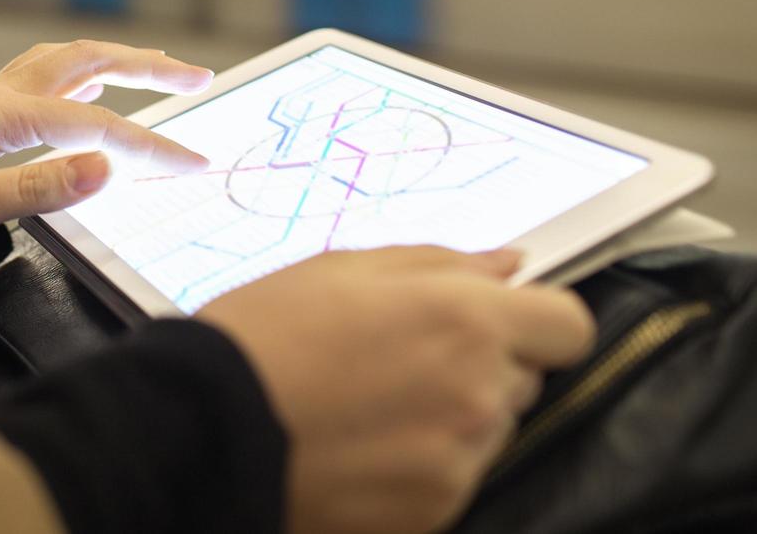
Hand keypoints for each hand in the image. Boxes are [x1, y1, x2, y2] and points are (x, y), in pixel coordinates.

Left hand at [0, 40, 213, 258]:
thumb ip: (35, 190)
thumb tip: (104, 168)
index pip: (93, 126)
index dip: (148, 144)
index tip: (192, 161)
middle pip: (87, 61)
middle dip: (148, 67)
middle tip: (199, 77)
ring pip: (68, 59)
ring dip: (120, 58)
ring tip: (164, 68)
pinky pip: (48, 74)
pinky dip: (86, 70)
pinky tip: (100, 81)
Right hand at [198, 246, 594, 533]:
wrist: (204, 428)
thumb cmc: (264, 334)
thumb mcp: (342, 268)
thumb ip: (439, 263)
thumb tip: (508, 264)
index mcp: (465, 319)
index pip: (568, 325)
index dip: (536, 318)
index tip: (497, 319)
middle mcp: (480, 393)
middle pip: (524, 377)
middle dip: (481, 363)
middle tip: (400, 357)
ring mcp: (461, 460)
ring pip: (491, 428)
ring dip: (452, 414)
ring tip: (370, 403)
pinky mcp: (434, 511)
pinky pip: (456, 476)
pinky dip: (423, 462)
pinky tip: (362, 443)